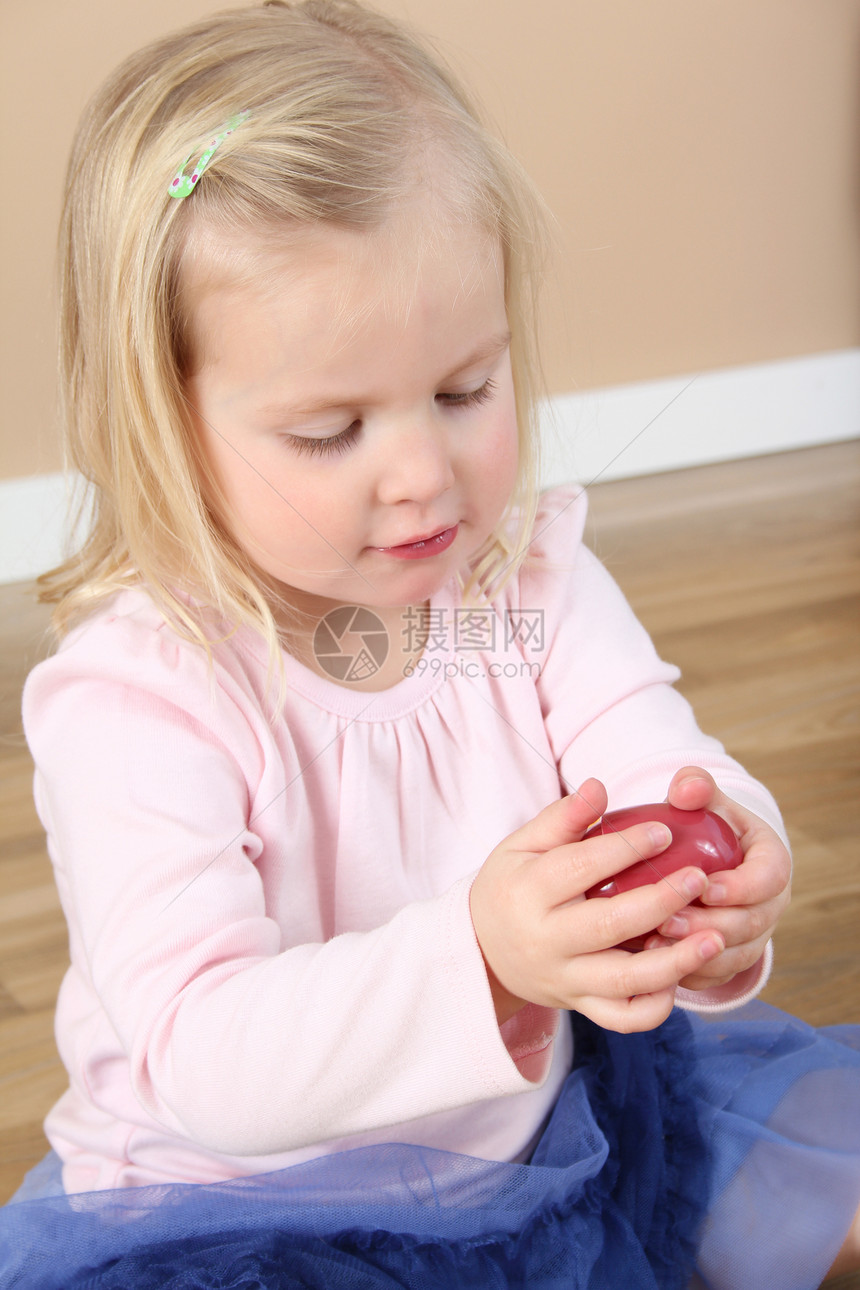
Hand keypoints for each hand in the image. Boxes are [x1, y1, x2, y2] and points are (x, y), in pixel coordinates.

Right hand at [469, 778, 726, 1033]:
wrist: (481, 950)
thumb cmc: (511, 886)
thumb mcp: (522, 845)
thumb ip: (562, 817)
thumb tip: (600, 786)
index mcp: (529, 891)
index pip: (581, 867)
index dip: (626, 848)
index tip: (664, 831)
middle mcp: (546, 940)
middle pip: (609, 925)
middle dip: (660, 902)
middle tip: (699, 878)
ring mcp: (565, 978)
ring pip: (624, 981)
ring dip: (674, 962)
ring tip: (714, 939)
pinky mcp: (579, 1005)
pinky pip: (623, 1018)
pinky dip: (656, 1006)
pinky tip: (680, 977)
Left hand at [647, 767, 791, 989]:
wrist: (703, 861)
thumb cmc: (704, 826)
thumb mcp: (705, 803)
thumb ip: (697, 788)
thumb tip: (686, 787)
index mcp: (770, 862)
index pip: (768, 878)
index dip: (740, 887)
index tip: (705, 886)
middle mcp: (768, 904)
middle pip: (750, 924)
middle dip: (709, 925)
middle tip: (669, 919)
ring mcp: (751, 936)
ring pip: (733, 955)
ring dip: (696, 953)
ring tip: (656, 940)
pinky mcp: (728, 958)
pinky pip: (714, 974)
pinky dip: (687, 972)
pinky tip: (654, 962)